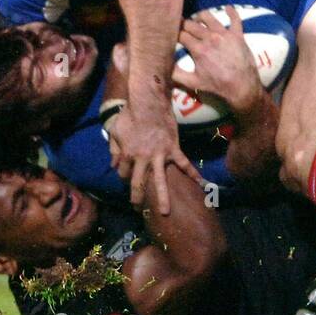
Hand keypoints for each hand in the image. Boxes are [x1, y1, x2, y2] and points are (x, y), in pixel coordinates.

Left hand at [106, 44, 201, 212]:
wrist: (149, 101)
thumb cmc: (130, 114)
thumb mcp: (116, 130)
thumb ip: (114, 149)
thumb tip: (114, 164)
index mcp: (128, 155)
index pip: (123, 173)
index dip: (124, 176)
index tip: (127, 176)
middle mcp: (143, 158)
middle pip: (138, 183)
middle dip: (137, 198)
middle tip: (138, 210)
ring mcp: (160, 155)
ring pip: (161, 180)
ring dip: (162, 197)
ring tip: (165, 212)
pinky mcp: (173, 149)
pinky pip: (184, 164)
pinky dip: (193, 174)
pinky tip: (202, 184)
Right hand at [171, 5, 262, 116]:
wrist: (242, 86)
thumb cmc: (217, 85)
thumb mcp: (193, 83)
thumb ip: (176, 74)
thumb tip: (164, 65)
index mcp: (198, 49)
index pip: (181, 34)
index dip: (174, 33)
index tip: (171, 33)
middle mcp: (210, 37)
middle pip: (191, 24)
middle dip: (184, 24)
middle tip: (182, 27)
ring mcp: (224, 34)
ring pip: (208, 16)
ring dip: (200, 16)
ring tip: (198, 20)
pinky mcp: (237, 34)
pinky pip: (235, 18)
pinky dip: (231, 12)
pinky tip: (227, 8)